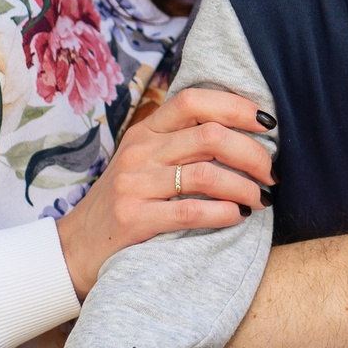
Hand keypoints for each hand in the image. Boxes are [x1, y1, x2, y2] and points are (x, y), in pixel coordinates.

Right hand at [58, 88, 276, 297]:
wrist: (76, 246)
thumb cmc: (125, 202)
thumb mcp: (145, 161)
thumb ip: (182, 143)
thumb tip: (245, 134)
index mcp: (146, 130)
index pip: (193, 100)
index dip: (236, 106)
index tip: (268, 122)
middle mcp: (139, 151)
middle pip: (210, 136)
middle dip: (252, 154)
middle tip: (271, 174)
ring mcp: (134, 184)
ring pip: (206, 174)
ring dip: (244, 187)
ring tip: (261, 199)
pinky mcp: (133, 219)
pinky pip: (190, 212)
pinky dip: (223, 213)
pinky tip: (237, 217)